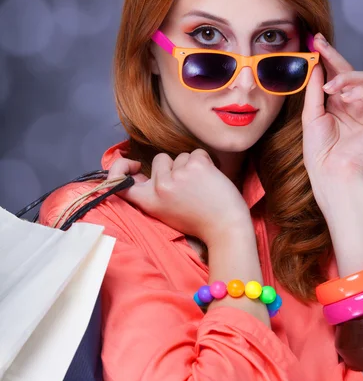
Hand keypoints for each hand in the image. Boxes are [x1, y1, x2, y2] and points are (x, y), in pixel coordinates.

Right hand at [107, 149, 249, 244]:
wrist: (226, 228)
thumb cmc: (197, 221)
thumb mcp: (164, 212)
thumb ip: (152, 193)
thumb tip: (139, 173)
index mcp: (149, 201)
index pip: (122, 182)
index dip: (119, 169)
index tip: (133, 166)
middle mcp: (160, 187)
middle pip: (160, 159)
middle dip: (173, 167)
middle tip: (187, 187)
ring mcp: (178, 175)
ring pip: (181, 156)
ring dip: (191, 166)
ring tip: (201, 186)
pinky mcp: (196, 166)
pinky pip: (198, 153)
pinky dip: (206, 162)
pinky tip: (210, 179)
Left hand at [301, 33, 362, 199]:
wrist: (328, 171)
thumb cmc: (318, 149)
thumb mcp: (311, 114)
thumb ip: (314, 89)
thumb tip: (314, 64)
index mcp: (336, 102)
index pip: (334, 73)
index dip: (327, 56)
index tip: (315, 40)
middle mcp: (353, 103)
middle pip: (350, 71)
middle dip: (335, 57)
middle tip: (321, 46)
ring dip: (347, 78)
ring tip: (332, 88)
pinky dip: (361, 92)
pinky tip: (346, 98)